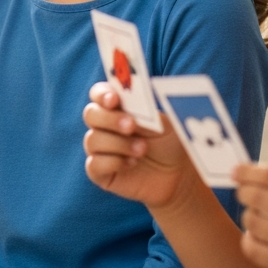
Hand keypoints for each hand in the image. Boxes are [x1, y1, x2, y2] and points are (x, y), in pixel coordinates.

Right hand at [82, 82, 199, 207]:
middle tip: (131, 126)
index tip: (114, 99)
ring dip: (119, 144)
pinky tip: (132, 163)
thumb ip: (144, 113)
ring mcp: (99, 149)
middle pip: (90, 114)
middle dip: (110, 119)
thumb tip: (130, 109)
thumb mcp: (162, 124)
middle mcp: (103, 126)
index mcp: (117, 107)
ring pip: (93, 140)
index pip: (98, 94)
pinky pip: (94, 165)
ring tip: (142, 149)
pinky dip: (114, 163)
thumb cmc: (168, 142)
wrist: (176, 173)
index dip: (102, 94)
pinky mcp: (98, 172)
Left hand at [234, 164, 267, 267]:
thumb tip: (249, 171)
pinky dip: (249, 239)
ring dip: (248, 216)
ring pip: (251, 221)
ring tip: (257, 217)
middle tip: (244, 193)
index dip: (247, 172)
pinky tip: (258, 236)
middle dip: (243, 192)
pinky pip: (252, 247)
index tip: (236, 171)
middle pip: (256, 196)